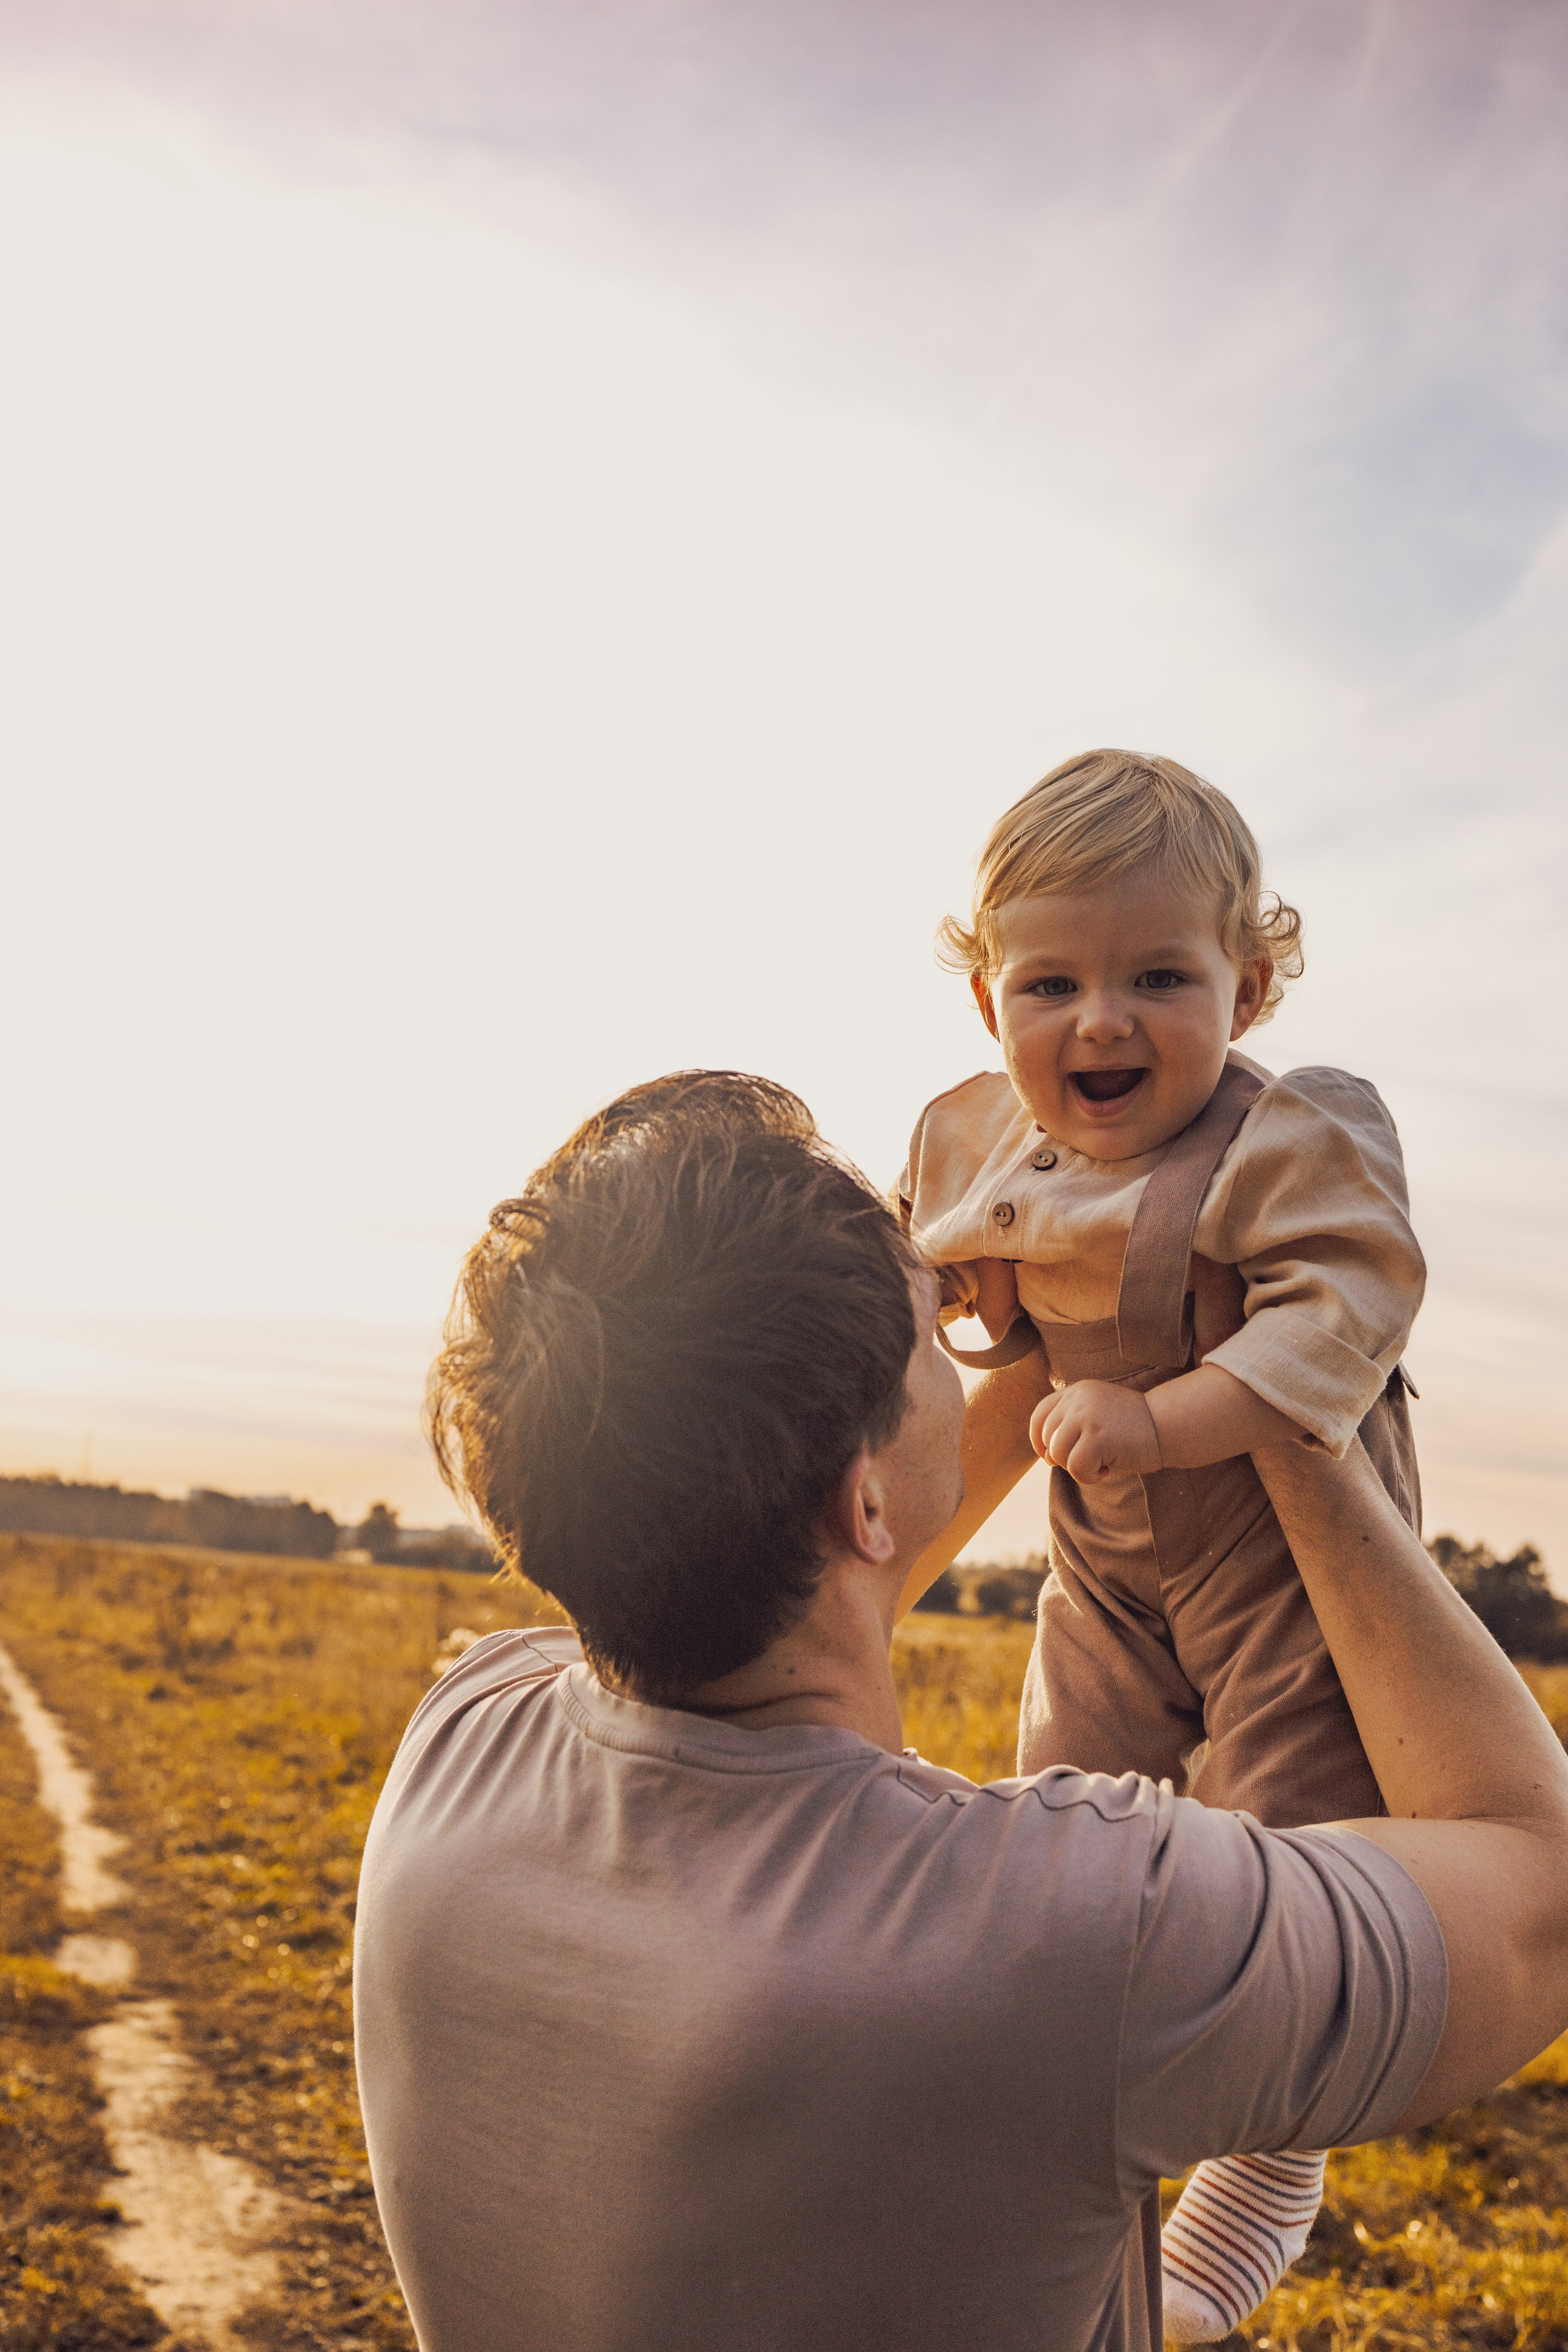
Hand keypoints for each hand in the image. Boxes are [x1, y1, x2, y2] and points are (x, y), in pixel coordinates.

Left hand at [1029, 1379, 1160, 1483]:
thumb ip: (1073, 1422)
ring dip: (1076, 1468)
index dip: (1038, 1440)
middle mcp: (1078, 1399)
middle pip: (1048, 1437)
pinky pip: (1075, 1467)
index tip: (1049, 1456)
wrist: (1168, 1426)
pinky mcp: (1097, 1436)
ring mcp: (1087, 1415)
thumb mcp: (1098, 1413)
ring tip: (1099, 1466)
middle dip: (1063, 1458)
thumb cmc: (1135, 1427)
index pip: (1040, 1414)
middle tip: (1091, 1461)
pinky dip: (1087, 1477)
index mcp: (1077, 1391)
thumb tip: (1046, 1454)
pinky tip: (1105, 1472)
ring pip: (1058, 1453)